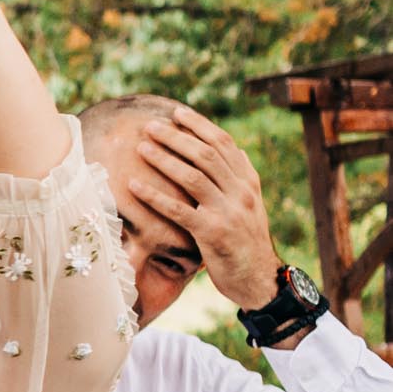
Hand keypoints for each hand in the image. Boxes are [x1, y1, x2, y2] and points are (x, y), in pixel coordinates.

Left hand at [134, 106, 282, 308]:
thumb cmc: (246, 241)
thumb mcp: (250, 205)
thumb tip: (235, 150)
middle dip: (176, 137)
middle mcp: (241, 192)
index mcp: (249, 182)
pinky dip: (154, 196)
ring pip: (193, 177)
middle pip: (205, 155)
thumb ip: (240, 179)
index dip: (199, 126)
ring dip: (164, 159)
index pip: (224, 144)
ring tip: (140, 147)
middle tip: (150, 125)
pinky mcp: (212, 233)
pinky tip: (134, 187)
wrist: (259, 279)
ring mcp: (228, 212)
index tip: (176, 112)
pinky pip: (179, 210)